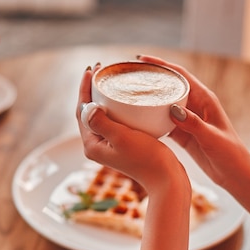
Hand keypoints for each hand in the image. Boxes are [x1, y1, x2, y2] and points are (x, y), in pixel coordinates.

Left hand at [76, 63, 186, 190]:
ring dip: (104, 97)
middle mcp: (98, 145)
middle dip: (93, 90)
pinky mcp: (124, 145)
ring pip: (103, 115)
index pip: (82, 111)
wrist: (167, 179)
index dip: (84, 89)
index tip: (91, 70)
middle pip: (89, 112)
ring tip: (110, 80)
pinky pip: (116, 120)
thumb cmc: (146, 159)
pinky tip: (125, 98)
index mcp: (92, 144)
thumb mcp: (122, 137)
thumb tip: (87, 106)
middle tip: (102, 70)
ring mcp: (111, 146)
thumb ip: (102, 122)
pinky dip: (117, 107)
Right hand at [137, 55, 249, 189]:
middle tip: (129, 77)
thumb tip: (173, 110)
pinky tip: (136, 121)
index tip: (141, 60)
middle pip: (169, 86)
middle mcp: (195, 105)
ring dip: (149, 100)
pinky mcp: (183, 133)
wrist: (235, 174)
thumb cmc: (230, 154)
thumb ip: (194, 124)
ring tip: (128, 96)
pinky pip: (163, 122)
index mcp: (205, 99)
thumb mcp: (212, 138)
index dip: (161, 65)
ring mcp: (188, 119)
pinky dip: (150, 120)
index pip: (180, 75)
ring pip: (164, 104)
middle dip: (151, 79)